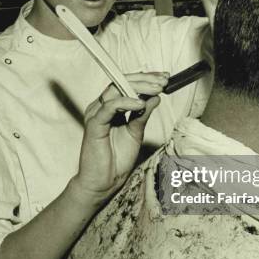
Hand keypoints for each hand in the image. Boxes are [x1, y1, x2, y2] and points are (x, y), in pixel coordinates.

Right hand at [70, 72, 167, 205]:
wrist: (104, 182)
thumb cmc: (117, 158)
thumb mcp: (136, 132)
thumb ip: (144, 114)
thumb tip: (156, 97)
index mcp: (110, 107)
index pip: (126, 83)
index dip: (146, 78)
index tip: (164, 77)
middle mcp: (101, 107)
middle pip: (121, 82)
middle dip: (145, 79)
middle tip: (163, 81)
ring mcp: (96, 114)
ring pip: (115, 90)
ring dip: (138, 87)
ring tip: (156, 89)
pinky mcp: (94, 125)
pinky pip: (109, 107)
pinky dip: (126, 103)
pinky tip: (141, 104)